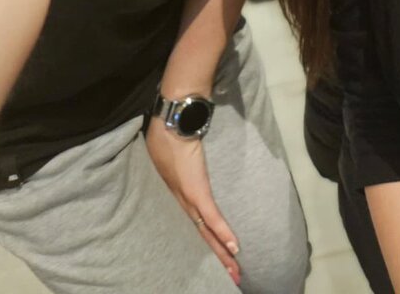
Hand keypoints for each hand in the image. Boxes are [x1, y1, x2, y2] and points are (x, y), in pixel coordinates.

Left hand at [145, 117, 240, 285]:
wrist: (171, 122)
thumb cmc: (166, 131)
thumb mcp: (166, 153)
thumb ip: (173, 161)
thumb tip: (180, 157)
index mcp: (174, 194)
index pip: (191, 224)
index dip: (203, 242)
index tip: (214, 258)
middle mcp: (180, 200)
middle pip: (200, 235)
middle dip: (215, 257)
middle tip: (230, 276)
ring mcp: (188, 197)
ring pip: (206, 232)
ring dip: (221, 252)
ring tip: (233, 270)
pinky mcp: (196, 190)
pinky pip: (212, 216)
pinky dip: (222, 231)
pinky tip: (234, 247)